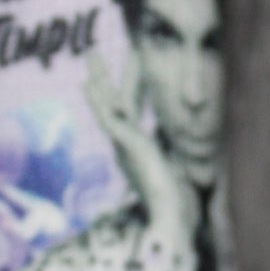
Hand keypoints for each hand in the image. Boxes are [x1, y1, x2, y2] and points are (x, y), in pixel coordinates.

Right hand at [85, 51, 197, 240]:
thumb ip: (172, 164)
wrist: (173, 218)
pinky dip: (96, 101)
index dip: (127, 87)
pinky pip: (108, 119)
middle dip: (106, 77)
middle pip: (114, 103)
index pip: (129, 110)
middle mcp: (125, 145)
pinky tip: (87, 83)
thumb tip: (182, 163)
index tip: (126, 65)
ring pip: (108, 105)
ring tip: (91, 53)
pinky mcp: (126, 147)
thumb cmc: (177, 204)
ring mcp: (123, 145)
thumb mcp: (176, 175)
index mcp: (135, 149)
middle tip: (94, 52)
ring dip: (99, 79)